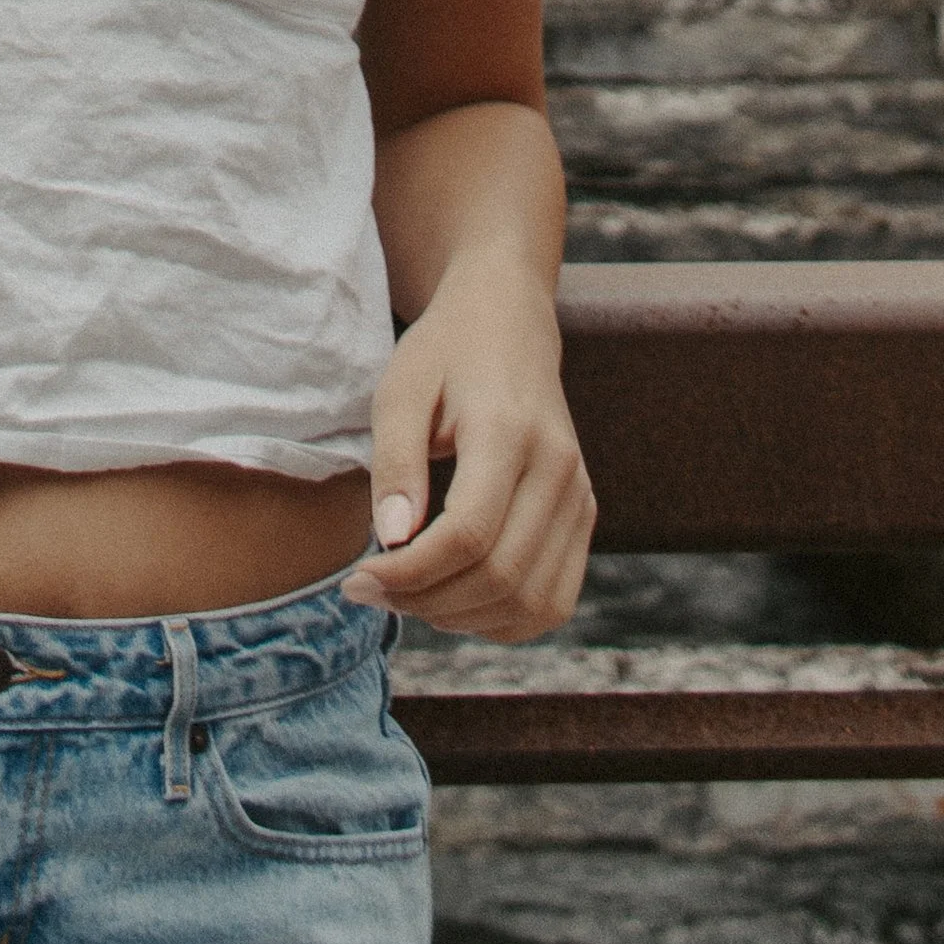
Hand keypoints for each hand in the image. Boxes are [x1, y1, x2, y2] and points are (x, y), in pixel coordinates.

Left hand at [343, 260, 593, 638]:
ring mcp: (579, 495)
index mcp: (510, 431)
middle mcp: (558, 469)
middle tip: (370, 591)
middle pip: (500, 576)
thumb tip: (392, 540)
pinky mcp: (584, 515)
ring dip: (463, 619)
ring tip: (409, 596)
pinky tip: (455, 601)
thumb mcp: (401, 390)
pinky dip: (503, 620)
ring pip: (531, 601)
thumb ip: (396, 463)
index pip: (468, 534)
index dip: (409, 573)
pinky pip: (554, 599)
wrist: (509, 322)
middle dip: (426, 601)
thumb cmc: (445, 353)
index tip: (358, 578)